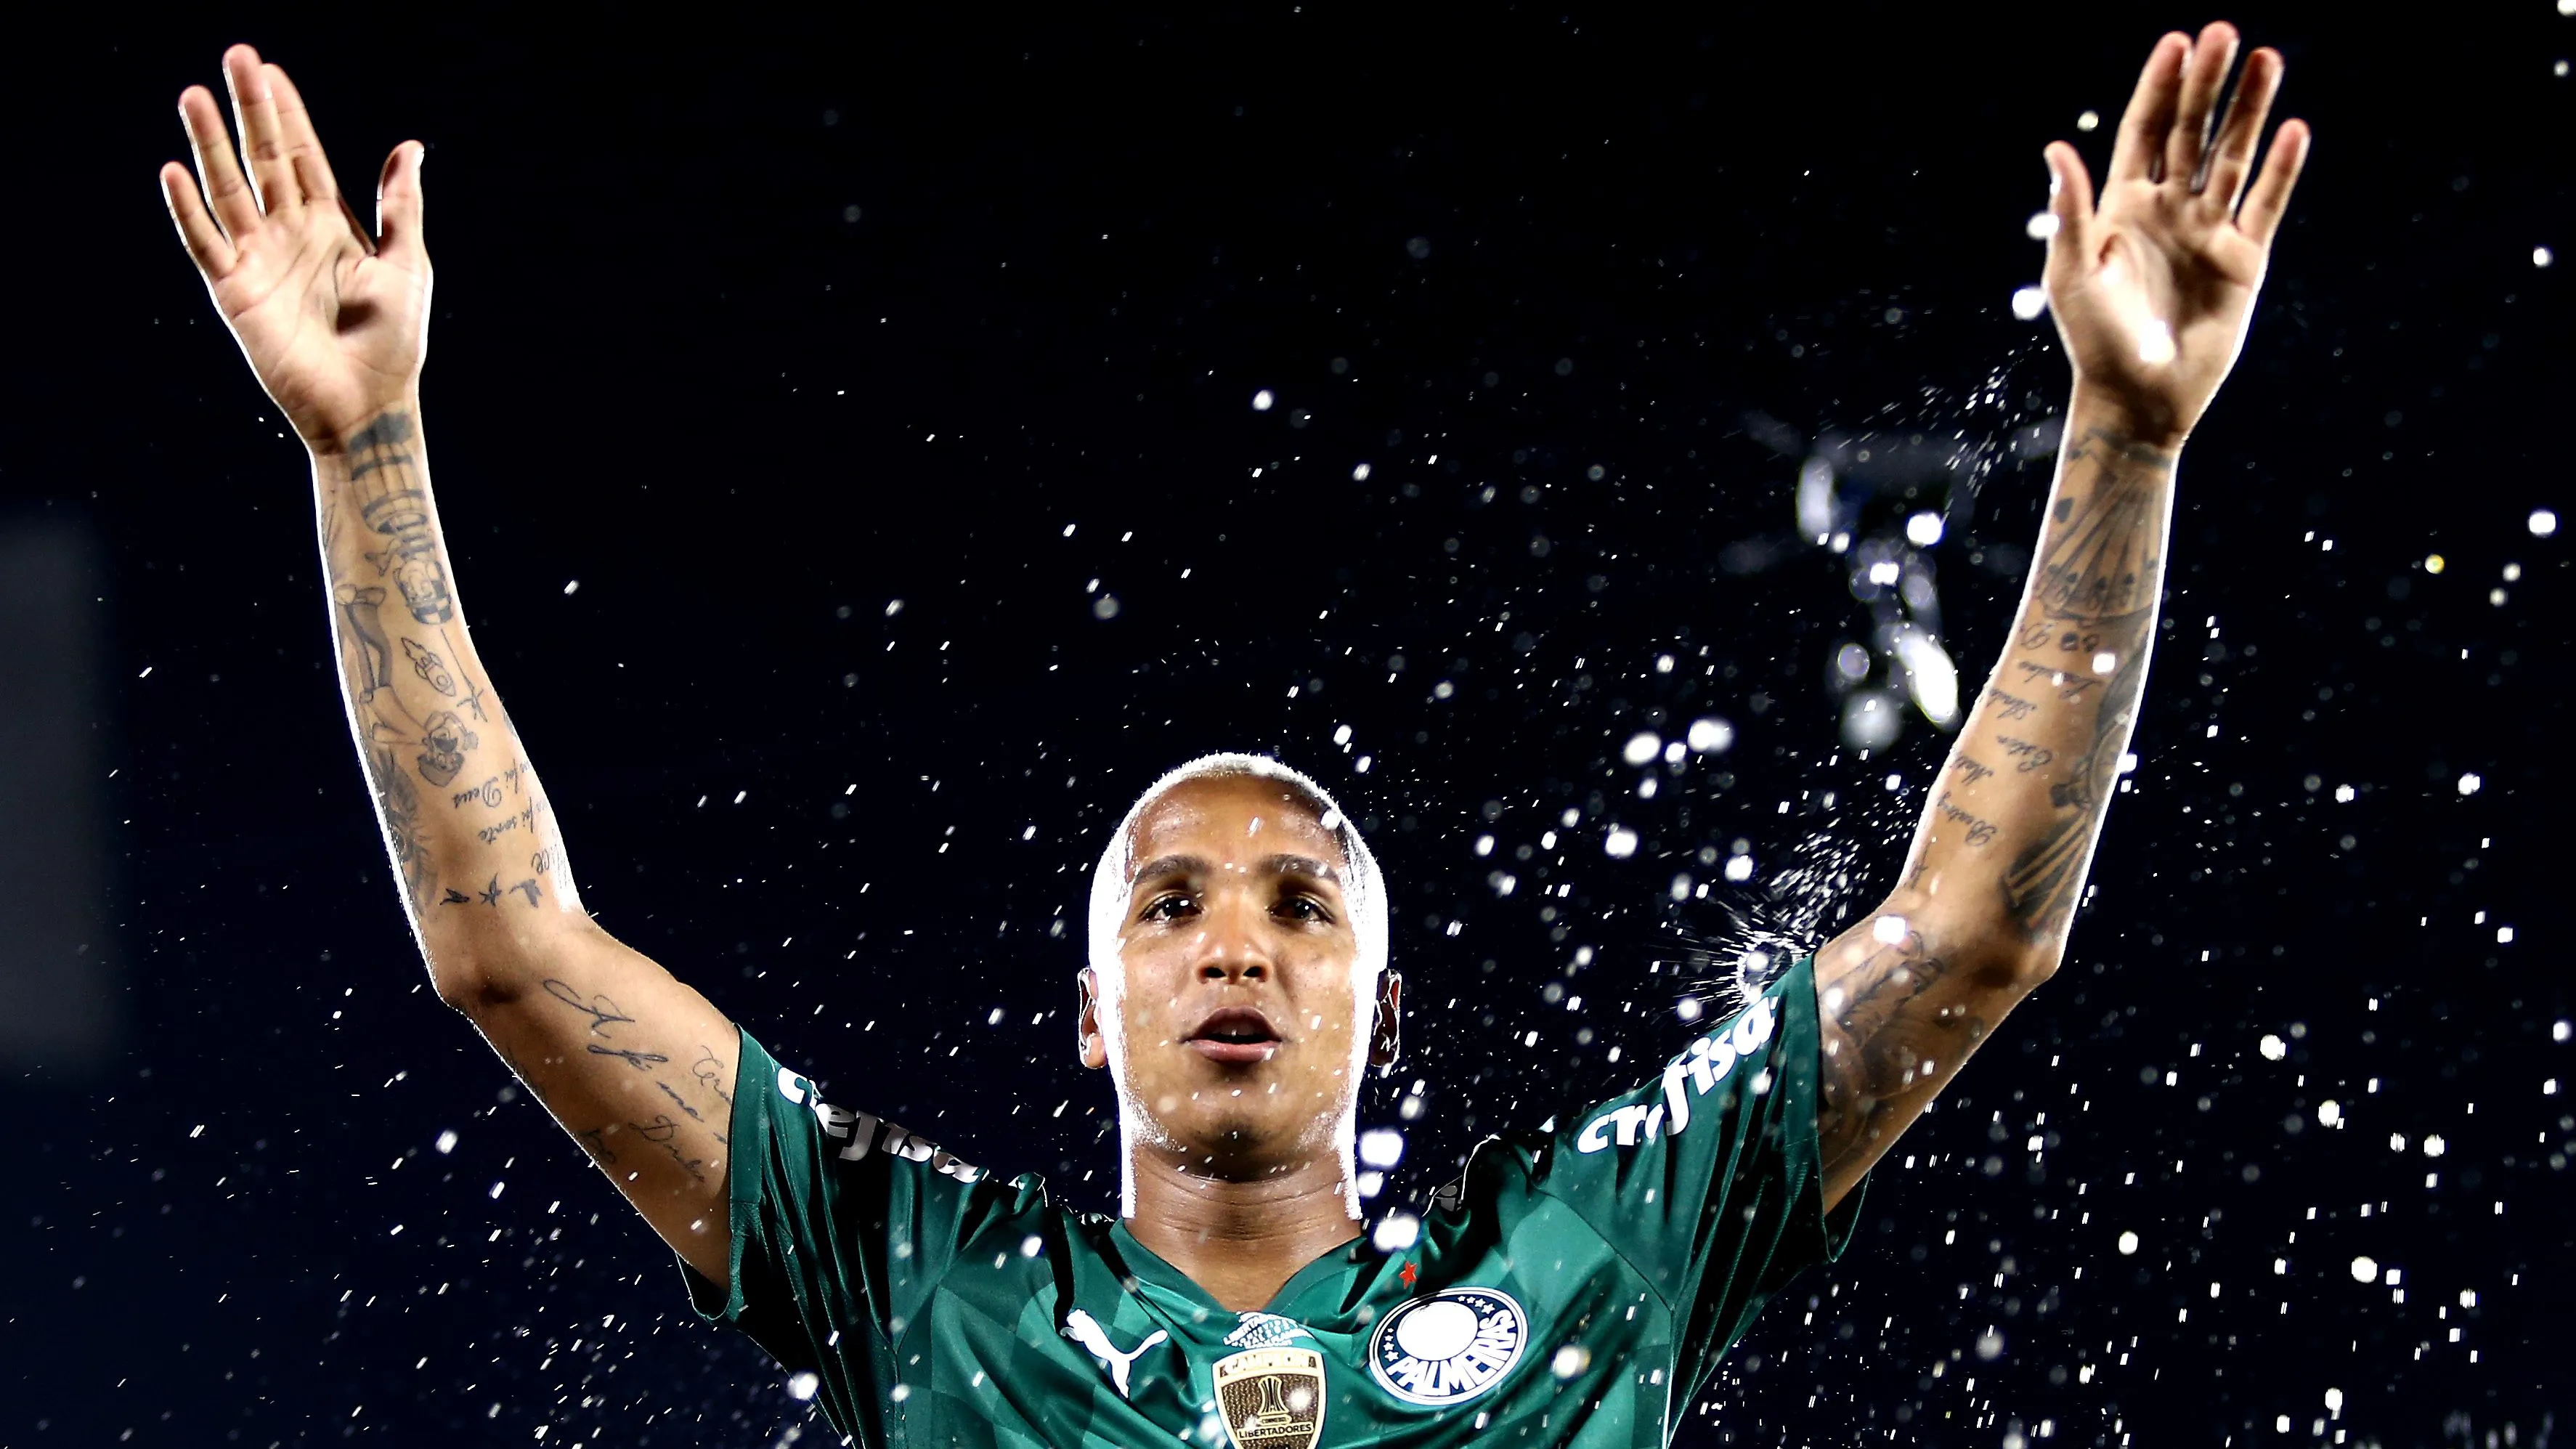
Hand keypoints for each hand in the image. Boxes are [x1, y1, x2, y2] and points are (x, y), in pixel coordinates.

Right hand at [161, 46, 428, 453]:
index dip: (288, 115)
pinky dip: (189, 210)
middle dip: (249, 111)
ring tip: (194, 96)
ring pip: (228, 189)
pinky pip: (205, 243)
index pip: (303, 156)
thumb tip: (411, 145)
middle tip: (236, 58)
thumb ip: (400, 204)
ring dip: (210, 144)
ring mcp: (259, 259)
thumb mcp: (406, 263)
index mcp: (331, 225)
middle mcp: (289, 234)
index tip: (271, 70)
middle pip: (263, 159)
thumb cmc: (395, 340)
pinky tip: (176, 172)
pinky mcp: (234, 291)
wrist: (369, 402)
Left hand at [2041, 22, 2309, 446]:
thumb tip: (2056, 148)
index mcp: (2122, 208)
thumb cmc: (2095, 341)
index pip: (2144, 133)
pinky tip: (2292, 129)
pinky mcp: (2242, 261)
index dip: (2160, 89)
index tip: (2177, 43)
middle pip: (2192, 133)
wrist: (2139, 399)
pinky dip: (2280, 169)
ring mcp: (2207, 232)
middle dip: (2207, 86)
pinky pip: (2265, 205)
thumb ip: (2071, 211)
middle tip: (2226, 34)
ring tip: (2268, 59)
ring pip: (2232, 158)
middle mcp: (2167, 211)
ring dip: (2250, 110)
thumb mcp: (2073, 274)